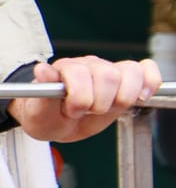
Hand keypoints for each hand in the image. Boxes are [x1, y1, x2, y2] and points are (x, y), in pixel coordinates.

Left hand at [8, 56, 161, 141]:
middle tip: (86, 112)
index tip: (71, 111)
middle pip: (108, 76)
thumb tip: (42, 69)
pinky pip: (145, 70)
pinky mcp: (125, 78)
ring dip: (120, 99)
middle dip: (98, 103)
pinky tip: (140, 96)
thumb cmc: (47, 116)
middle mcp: (88, 65)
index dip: (78, 100)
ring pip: (130, 74)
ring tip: (103, 108)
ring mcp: (108, 69)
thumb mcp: (38, 113)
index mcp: (65, 69)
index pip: (80, 74)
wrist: (55, 122)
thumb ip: (42, 94)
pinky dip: (148, 83)